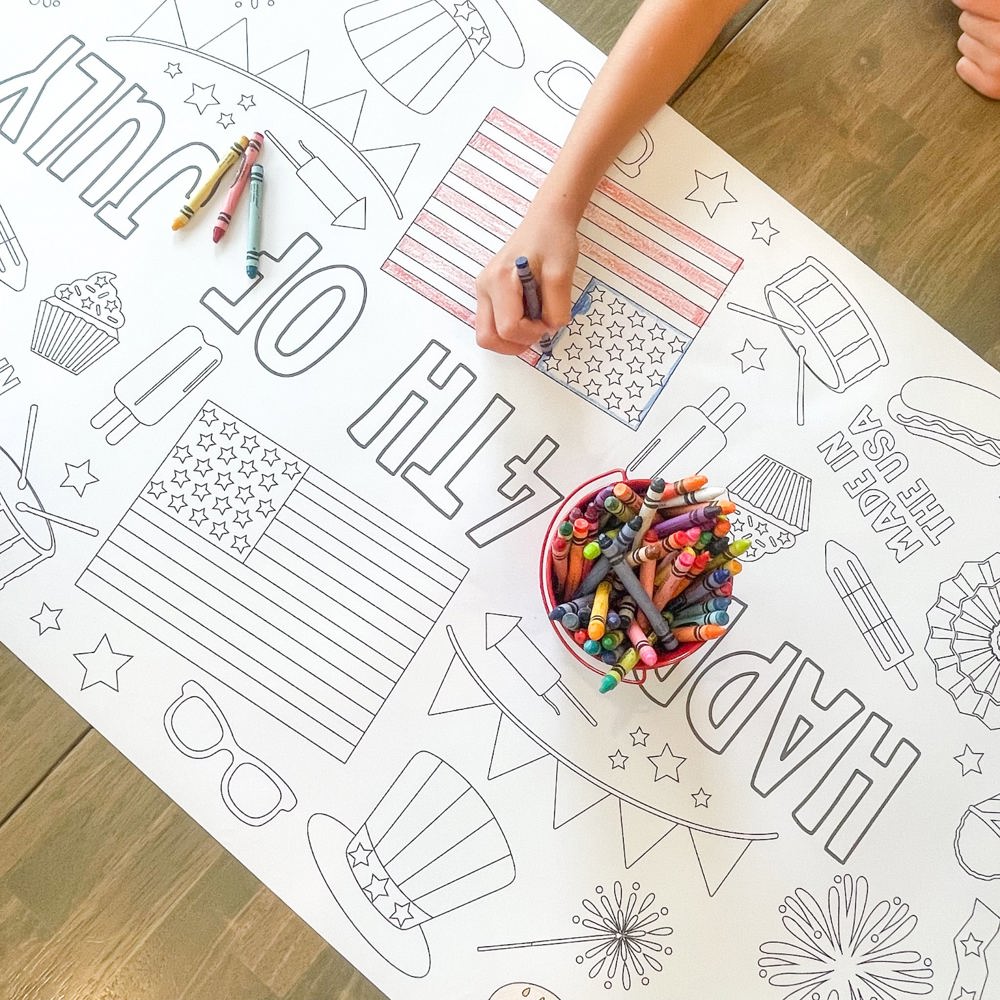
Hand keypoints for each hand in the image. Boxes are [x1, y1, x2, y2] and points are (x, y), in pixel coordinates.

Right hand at [474, 209, 579, 354]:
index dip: (532, 332)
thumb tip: (549, 329)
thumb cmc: (553, 241)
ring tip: (533, 322)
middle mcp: (485, 287)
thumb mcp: (563, 274)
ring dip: (512, 338)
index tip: (548, 320)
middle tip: (537, 330)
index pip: (508, 328)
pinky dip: (511, 329)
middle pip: (488, 338)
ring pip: (488, 334)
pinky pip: (493, 324)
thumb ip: (557, 308)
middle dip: (516, 343)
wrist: (546, 223)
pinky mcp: (488, 294)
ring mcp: (483, 291)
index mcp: (500, 280)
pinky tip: (527, 314)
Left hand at [953, 0, 999, 97]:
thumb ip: (994, 4)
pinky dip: (973, 63)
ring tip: (999, 42)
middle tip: (998, 25)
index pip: (968, 1)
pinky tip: (994, 61)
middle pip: (965, 19)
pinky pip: (962, 66)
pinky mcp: (991, 85)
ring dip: (977, 41)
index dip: (967, 1)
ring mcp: (998, 64)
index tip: (967, 1)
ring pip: (963, 42)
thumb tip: (963, 0)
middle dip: (979, 20)